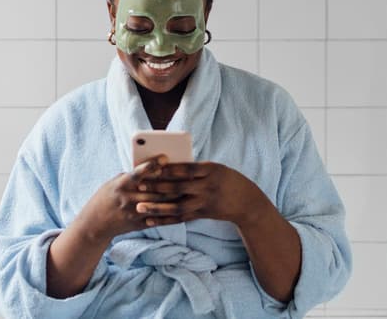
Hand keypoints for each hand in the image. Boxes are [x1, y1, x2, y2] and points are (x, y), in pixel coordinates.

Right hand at [74, 154, 184, 242]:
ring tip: (189, 188)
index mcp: (121, 185)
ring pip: (160, 204)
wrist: (94, 224)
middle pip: (155, 189)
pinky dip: (171, 212)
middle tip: (188, 173)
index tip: (165, 157)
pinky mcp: (139, 225)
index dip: (152, 165)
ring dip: (175, 197)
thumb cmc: (106, 198)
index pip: (138, 173)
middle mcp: (128, 199)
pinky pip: (158, 218)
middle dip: (172, 181)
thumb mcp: (114, 183)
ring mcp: (134, 213)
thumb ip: (132, 177)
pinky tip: (182, 206)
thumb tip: (153, 168)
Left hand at [133, 162, 265, 227]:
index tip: (151, 167)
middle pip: (179, 187)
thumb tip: (166, 167)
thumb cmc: (227, 180)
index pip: (186, 168)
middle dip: (157, 186)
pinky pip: (181, 218)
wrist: (248, 202)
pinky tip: (151, 220)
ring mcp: (205, 202)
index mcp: (211, 170)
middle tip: (139, 185)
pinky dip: (165, 219)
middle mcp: (208, 187)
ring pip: (177, 206)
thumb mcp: (215, 169)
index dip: (168, 168)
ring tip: (140, 206)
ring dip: (157, 207)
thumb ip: (194, 169)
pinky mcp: (203, 214)